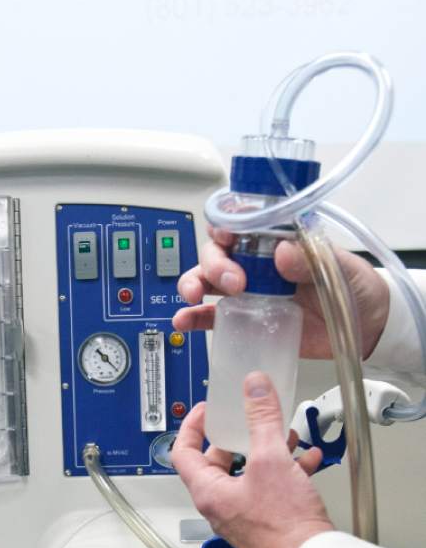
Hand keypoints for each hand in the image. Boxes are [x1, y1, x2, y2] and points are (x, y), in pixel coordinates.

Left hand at [172, 371, 334, 547]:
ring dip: (267, 451)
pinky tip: (307, 460)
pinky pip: (271, 489)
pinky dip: (286, 471)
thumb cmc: (284, 525)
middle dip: (238, 437)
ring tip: (286, 436)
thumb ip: (261, 418)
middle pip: (218, 462)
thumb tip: (253, 387)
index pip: (183, 453)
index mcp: (209, 492)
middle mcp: (221, 506)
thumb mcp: (271, 459)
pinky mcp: (267, 522)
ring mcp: (244, 515)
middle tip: (249, 419)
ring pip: (248, 473)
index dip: (192, 426)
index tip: (207, 410)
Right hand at [174, 228, 389, 359]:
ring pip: (206, 279)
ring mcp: (248, 290)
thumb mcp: (339, 265)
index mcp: (276, 238)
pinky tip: (184, 319)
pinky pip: (211, 316)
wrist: (364, 326)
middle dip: (214, 263)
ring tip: (194, 296)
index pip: (239, 221)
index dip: (225, 224)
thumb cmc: (353, 285)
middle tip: (234, 282)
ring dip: (193, 283)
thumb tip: (281, 251)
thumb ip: (310, 257)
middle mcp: (256, 261)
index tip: (228, 237)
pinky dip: (194, 317)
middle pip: (217, 250)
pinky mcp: (245, 317)